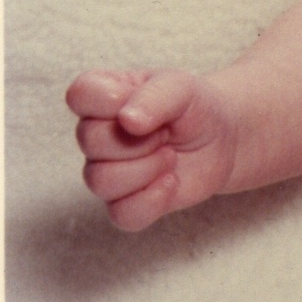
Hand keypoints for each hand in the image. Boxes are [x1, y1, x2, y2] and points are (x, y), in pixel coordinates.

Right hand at [66, 69, 238, 230]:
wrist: (221, 139)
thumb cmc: (193, 107)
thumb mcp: (181, 87)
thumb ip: (154, 96)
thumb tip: (127, 120)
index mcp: (102, 96)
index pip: (80, 95)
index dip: (110, 102)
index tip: (141, 101)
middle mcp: (96, 135)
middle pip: (90, 141)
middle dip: (140, 138)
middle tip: (165, 132)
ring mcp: (108, 171)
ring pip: (100, 181)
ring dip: (147, 168)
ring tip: (169, 156)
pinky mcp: (125, 204)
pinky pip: (121, 214)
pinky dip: (152, 200)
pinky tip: (171, 181)